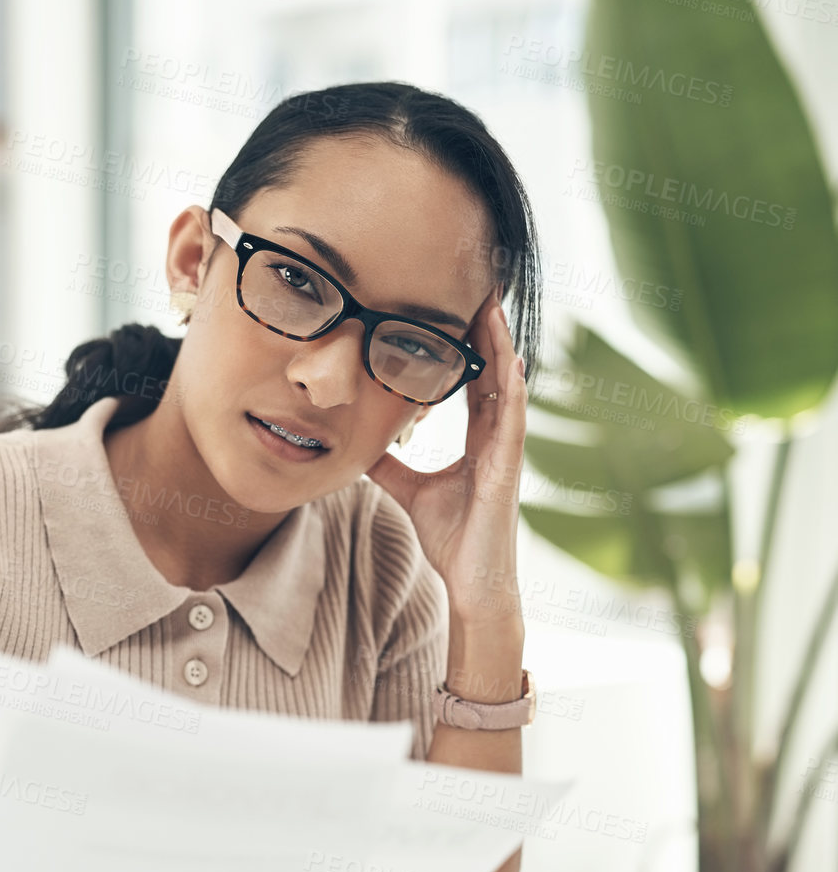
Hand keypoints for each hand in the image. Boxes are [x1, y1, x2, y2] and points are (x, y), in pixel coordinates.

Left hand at [368, 289, 526, 630]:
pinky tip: (510, 361)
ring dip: (502, 348)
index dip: (470, 348)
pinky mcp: (509, 468)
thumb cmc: (451, 539)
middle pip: (494, 374)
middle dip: (488, 334)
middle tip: (480, 289)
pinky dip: (512, 389)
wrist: (473, 581)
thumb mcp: (410, 491)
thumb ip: (390, 465)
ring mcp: (507, 451)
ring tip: (494, 308)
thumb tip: (359, 446)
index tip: (457, 312)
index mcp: (480, 442)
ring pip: (507, 387)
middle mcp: (497, 439)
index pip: (475, 383)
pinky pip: (512, 419)